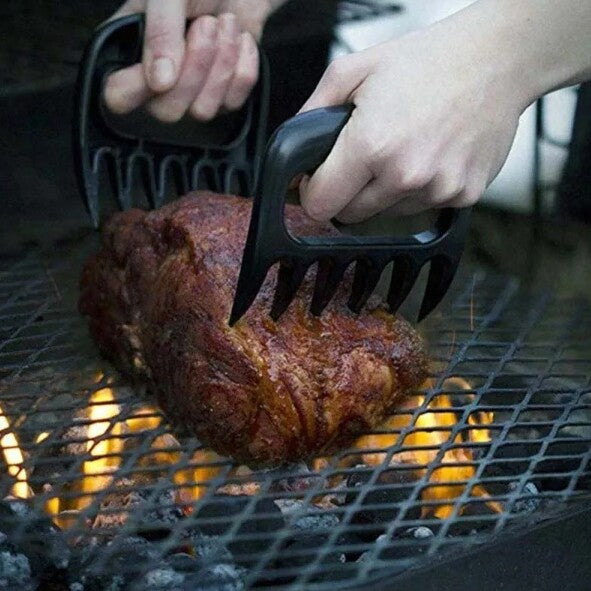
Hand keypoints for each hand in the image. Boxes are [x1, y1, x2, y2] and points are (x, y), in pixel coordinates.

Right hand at [104, 0, 274, 121]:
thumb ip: (159, 32)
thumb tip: (160, 82)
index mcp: (129, 51)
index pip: (118, 96)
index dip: (138, 88)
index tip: (165, 62)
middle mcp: (157, 82)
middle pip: (167, 111)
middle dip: (195, 68)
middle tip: (206, 24)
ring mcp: (192, 93)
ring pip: (202, 111)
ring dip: (222, 64)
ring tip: (225, 24)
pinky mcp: (224, 96)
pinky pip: (232, 102)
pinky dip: (244, 66)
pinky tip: (241, 39)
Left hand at [297, 13, 526, 221]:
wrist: (497, 59)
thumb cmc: (430, 61)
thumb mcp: (354, 70)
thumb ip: (312, 112)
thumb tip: (295, 147)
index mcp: (371, 145)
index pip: (321, 204)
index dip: (313, 193)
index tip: (319, 182)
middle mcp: (405, 175)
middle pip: (351, 216)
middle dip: (346, 194)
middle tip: (361, 162)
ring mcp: (437, 190)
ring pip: (387, 213)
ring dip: (384, 192)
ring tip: (402, 150)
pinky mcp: (462, 196)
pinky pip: (423, 208)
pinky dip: (419, 190)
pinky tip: (430, 155)